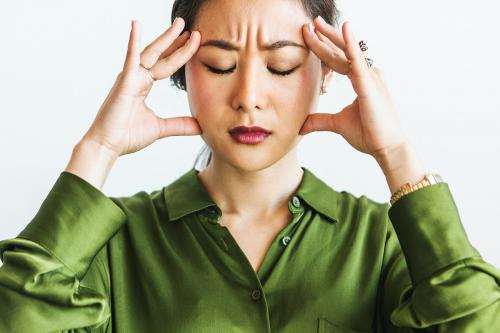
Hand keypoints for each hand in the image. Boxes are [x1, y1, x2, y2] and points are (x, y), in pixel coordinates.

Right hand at [82, 18, 201, 157]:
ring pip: (151, 53)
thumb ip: (180, 124)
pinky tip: (137, 25)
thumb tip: (201, 126)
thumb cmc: (127, 136)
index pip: (167, 65)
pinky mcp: (123, 82)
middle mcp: (137, 77)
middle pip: (161, 55)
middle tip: (190, 28)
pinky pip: (130, 59)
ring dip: (165, 38)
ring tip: (179, 24)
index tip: (193, 42)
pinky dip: (134, 42)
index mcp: (144, 85)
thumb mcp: (160, 128)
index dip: (179, 54)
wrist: (108, 146)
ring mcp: (129, 78)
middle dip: (176, 41)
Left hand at [299, 17, 408, 159]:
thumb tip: (302, 126)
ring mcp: (370, 78)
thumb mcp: (338, 124)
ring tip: (316, 24)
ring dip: (331, 37)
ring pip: (346, 53)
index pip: (338, 60)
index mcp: (361, 81)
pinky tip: (345, 28)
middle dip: (325, 37)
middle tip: (310, 23)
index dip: (324, 48)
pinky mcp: (370, 86)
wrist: (387, 148)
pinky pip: (358, 62)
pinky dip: (351, 45)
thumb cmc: (369, 134)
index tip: (310, 36)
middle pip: (341, 52)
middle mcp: (367, 75)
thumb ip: (320, 120)